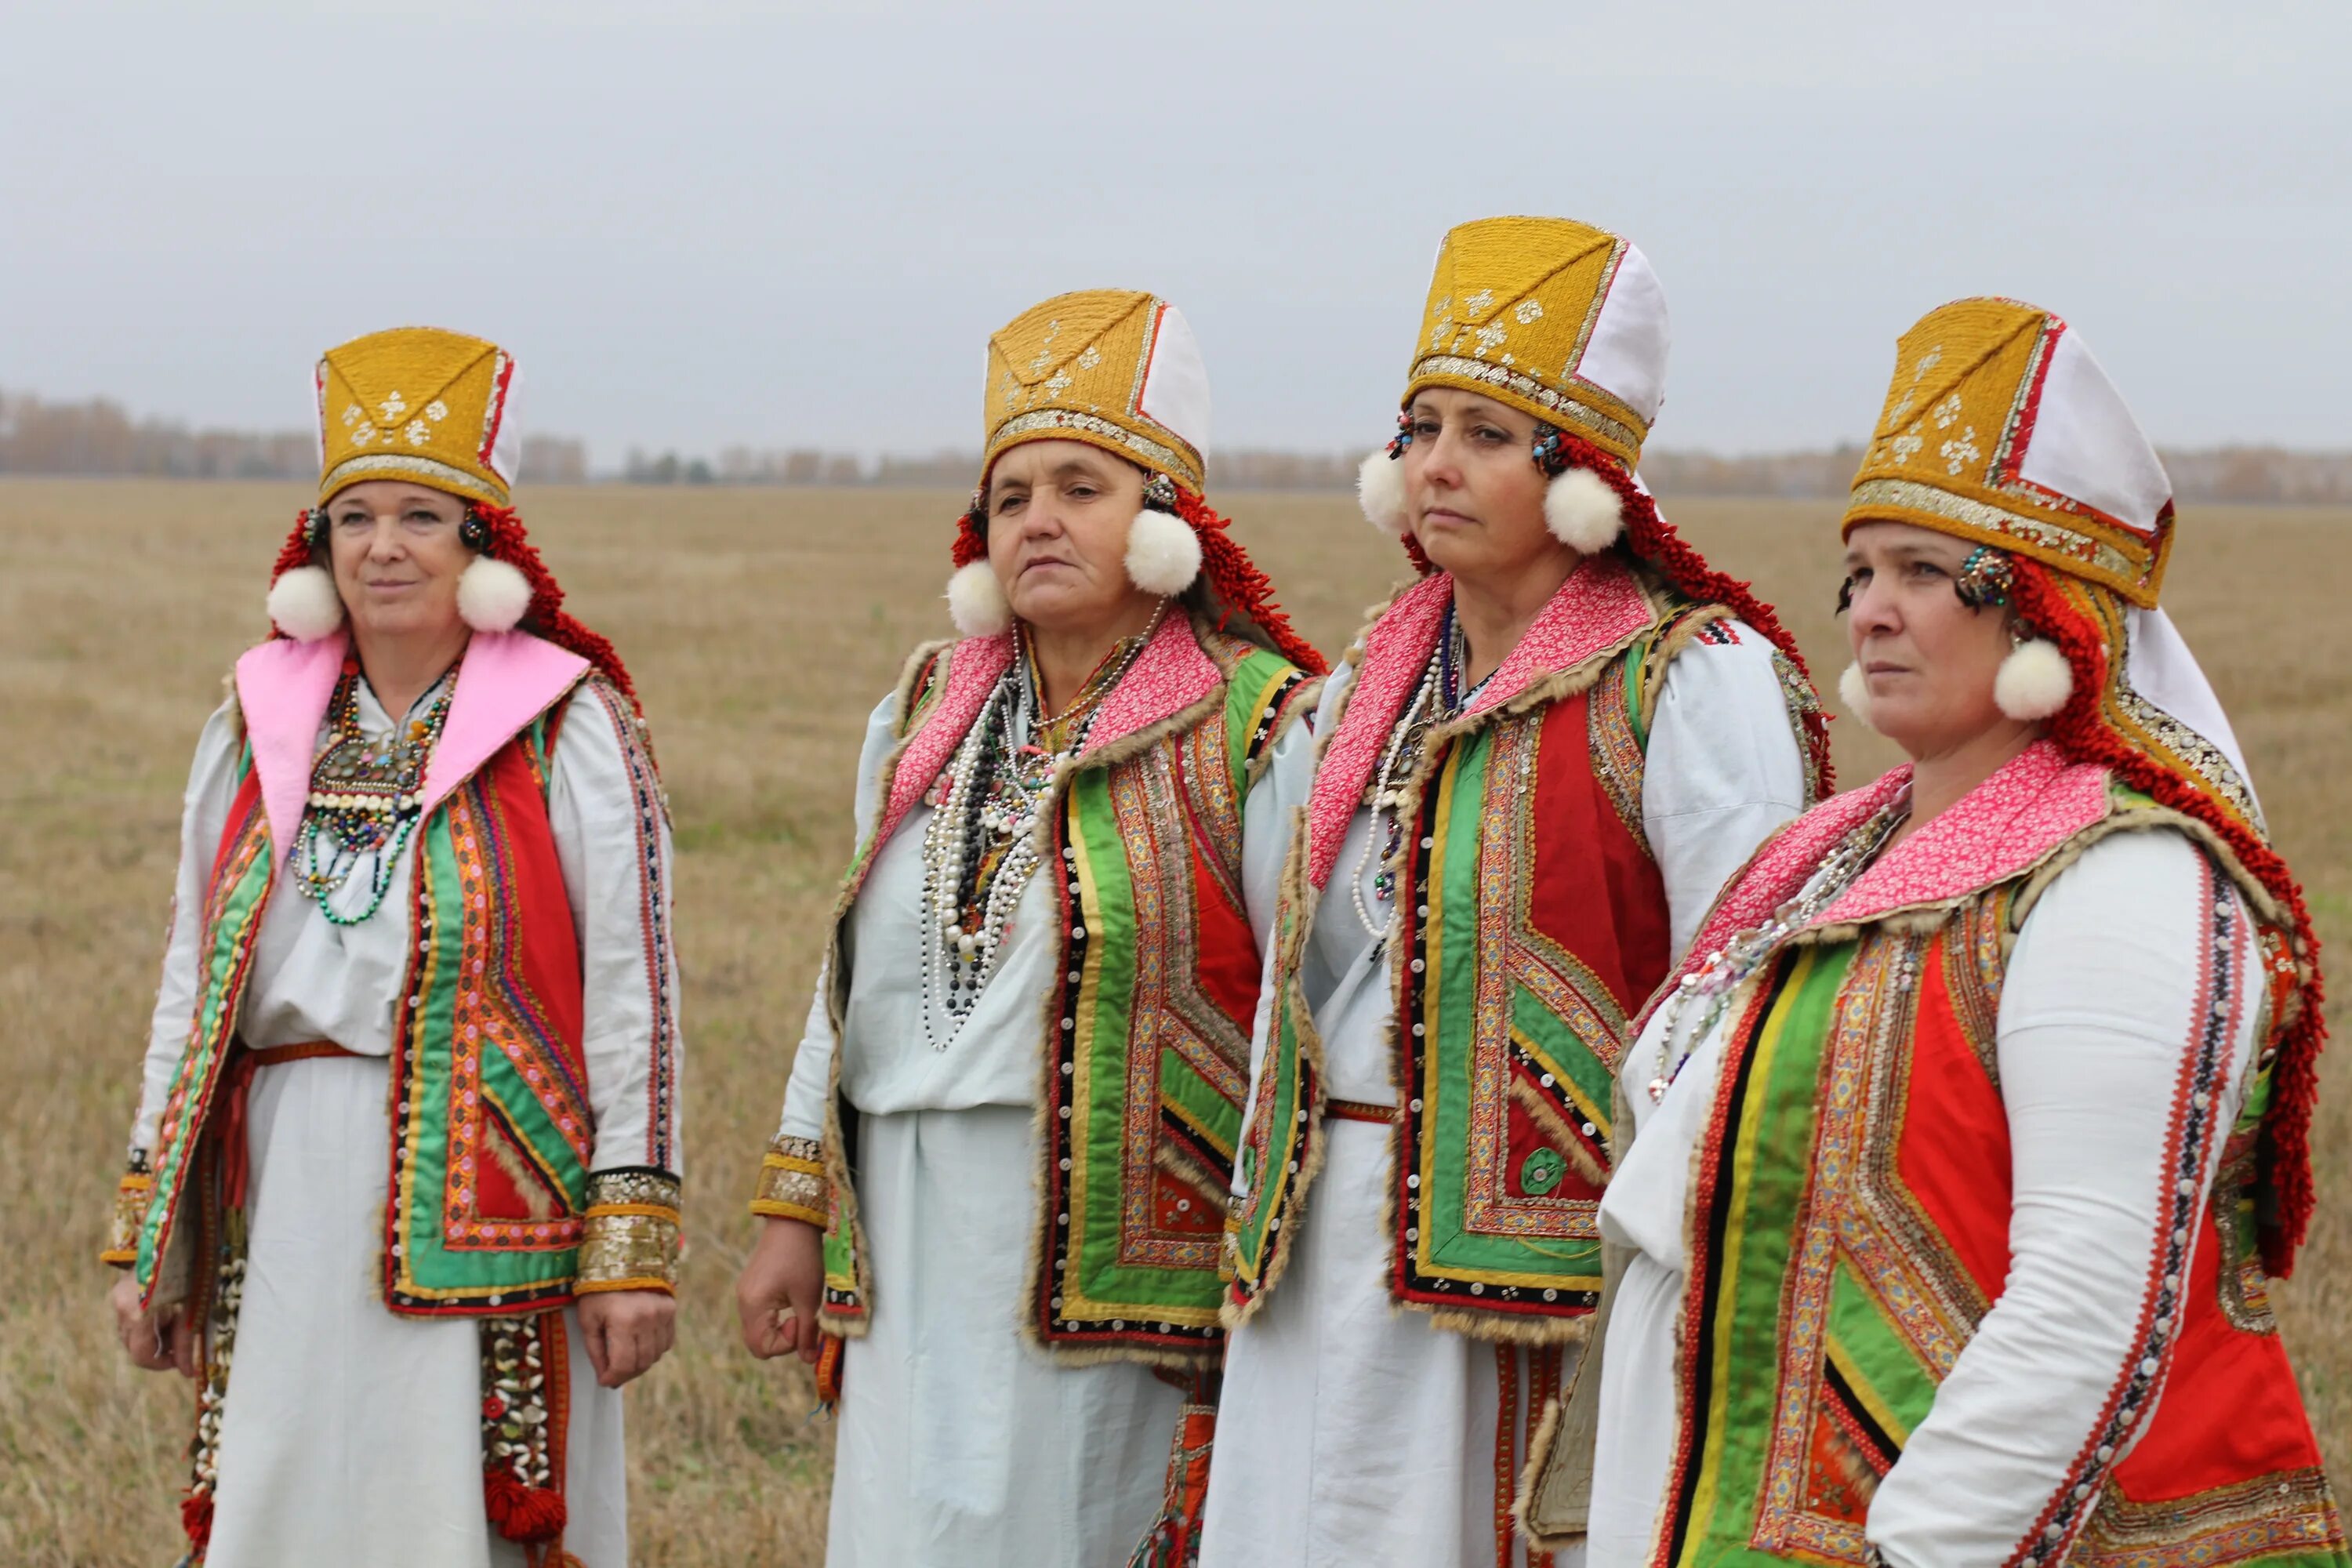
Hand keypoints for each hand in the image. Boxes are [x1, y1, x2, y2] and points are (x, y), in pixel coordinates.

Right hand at [110, 1271, 197, 1377]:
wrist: (175, 1234)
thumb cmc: (192, 1269)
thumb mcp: (193, 1308)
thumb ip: (186, 1342)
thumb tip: (188, 1373)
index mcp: (138, 1312)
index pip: (142, 1355)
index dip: (164, 1363)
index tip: (183, 1359)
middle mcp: (121, 1307)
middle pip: (136, 1346)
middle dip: (162, 1348)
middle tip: (186, 1336)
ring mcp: (116, 1299)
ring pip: (132, 1335)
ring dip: (155, 1335)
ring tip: (178, 1318)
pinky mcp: (119, 1292)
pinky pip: (131, 1320)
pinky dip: (148, 1322)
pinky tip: (167, 1308)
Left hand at [576, 1289, 676, 1388]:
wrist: (622, 1258)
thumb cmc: (598, 1290)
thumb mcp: (588, 1320)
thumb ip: (595, 1351)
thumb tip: (605, 1378)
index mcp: (624, 1321)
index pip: (623, 1364)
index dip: (613, 1378)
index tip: (604, 1381)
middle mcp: (648, 1318)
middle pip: (642, 1363)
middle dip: (625, 1374)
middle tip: (613, 1374)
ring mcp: (663, 1313)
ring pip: (656, 1355)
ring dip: (640, 1364)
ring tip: (625, 1360)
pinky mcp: (671, 1309)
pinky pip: (666, 1342)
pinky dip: (654, 1350)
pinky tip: (639, 1345)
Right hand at [736, 1215, 825, 1364]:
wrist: (793, 1221)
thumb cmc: (802, 1257)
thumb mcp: (809, 1297)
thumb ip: (808, 1331)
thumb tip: (809, 1360)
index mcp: (754, 1305)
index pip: (761, 1348)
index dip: (785, 1345)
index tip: (802, 1322)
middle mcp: (743, 1302)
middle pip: (756, 1341)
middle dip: (781, 1340)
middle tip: (801, 1319)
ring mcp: (744, 1294)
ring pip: (758, 1328)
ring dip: (779, 1328)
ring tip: (798, 1307)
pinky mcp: (751, 1287)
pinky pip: (758, 1314)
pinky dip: (774, 1317)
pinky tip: (791, 1299)